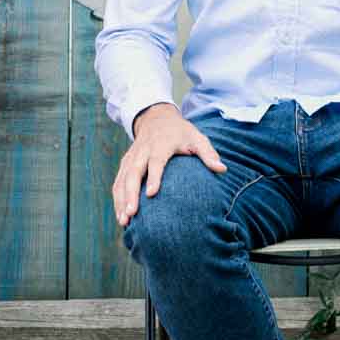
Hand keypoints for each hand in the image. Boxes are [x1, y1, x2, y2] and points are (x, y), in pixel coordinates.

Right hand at [111, 104, 225, 227]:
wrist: (157, 118)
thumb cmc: (181, 133)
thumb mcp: (197, 138)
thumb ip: (208, 153)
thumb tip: (222, 169)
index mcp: (161, 144)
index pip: (156, 161)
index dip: (154, 177)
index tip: (152, 194)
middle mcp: (143, 150)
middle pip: (134, 172)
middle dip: (131, 193)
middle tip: (131, 213)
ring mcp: (132, 157)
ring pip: (123, 178)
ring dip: (121, 199)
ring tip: (123, 221)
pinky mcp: (125, 163)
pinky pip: (118, 181)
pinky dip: (117, 198)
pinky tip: (121, 216)